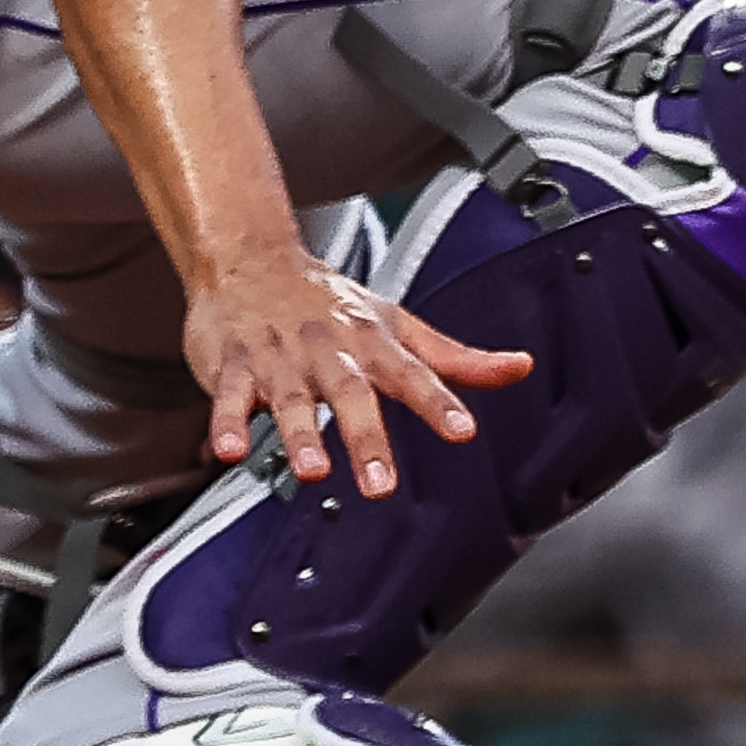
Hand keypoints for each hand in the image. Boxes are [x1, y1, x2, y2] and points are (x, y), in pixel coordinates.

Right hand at [182, 239, 527, 495]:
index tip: (463, 431)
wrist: (250, 261)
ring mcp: (279, 360)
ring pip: (291, 400)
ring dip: (301, 435)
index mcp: (372, 343)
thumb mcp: (398, 324)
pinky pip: (227, 399)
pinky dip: (227, 424)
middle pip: (352, 395)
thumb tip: (518, 367)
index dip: (440, 402)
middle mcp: (329, 352)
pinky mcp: (233, 368)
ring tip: (311, 469)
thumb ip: (455, 357)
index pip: (414, 374)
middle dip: (367, 439)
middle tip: (380, 485)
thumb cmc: (329, 303)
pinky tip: (229, 451)